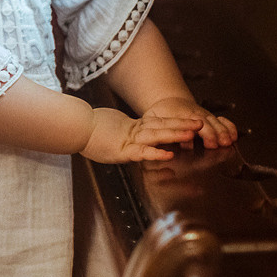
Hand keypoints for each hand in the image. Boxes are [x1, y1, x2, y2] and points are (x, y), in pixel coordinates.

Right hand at [80, 109, 201, 163]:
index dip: (176, 122)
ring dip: (175, 133)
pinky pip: (143, 152)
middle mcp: (135, 132)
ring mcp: (130, 140)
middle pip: (163, 126)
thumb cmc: (90, 129)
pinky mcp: (123, 151)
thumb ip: (125, 132)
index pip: (159, 123)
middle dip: (183, 124)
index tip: (192, 122)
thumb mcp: (112, 129)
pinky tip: (170, 154)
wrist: (75, 127)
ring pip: (157, 135)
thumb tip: (135, 133)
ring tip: (192, 132)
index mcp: (134, 128)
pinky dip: (156, 153)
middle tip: (200, 122)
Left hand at [139, 96, 238, 149]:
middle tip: (218, 144)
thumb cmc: (160, 114)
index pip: (190, 123)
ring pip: (215, 121)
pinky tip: (233, 135)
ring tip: (228, 141)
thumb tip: (178, 143)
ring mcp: (203, 115)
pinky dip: (228, 126)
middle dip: (213, 134)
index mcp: (179, 115)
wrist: (169, 102)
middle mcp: (193, 114)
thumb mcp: (154, 121)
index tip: (207, 142)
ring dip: (223, 131)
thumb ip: (163, 131)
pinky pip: (221, 120)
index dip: (200, 132)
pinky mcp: (209, 117)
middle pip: (205, 123)